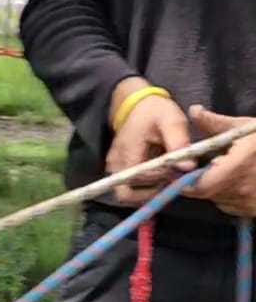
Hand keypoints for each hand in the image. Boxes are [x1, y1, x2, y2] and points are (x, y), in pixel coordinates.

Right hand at [106, 80, 193, 204]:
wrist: (138, 107)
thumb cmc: (155, 112)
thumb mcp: (171, 120)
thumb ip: (179, 142)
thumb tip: (188, 167)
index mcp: (126, 154)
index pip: (136, 184)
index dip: (157, 183)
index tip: (174, 172)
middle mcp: (114, 167)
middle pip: (131, 194)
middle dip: (154, 188)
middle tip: (172, 175)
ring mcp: (113, 172)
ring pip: (129, 195)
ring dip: (149, 189)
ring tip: (166, 173)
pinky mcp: (117, 173)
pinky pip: (129, 189)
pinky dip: (145, 186)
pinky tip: (158, 173)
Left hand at [189, 105, 255, 215]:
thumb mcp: (246, 127)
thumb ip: (216, 123)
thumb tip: (193, 111)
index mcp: (237, 167)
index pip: (199, 186)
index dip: (185, 181)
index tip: (180, 171)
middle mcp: (240, 189)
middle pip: (206, 193)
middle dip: (201, 180)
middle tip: (208, 164)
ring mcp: (248, 204)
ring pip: (217, 199)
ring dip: (216, 187)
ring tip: (228, 169)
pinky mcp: (253, 212)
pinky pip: (231, 205)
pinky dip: (229, 195)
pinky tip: (241, 179)